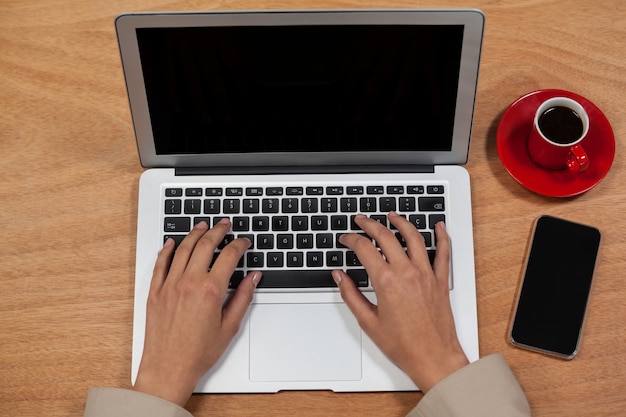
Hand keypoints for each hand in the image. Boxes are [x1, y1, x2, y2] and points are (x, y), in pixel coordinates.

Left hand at [133, 219, 260, 405]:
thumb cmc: (198, 353)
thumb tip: (253, 277)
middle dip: (218, 231)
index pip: (229, 256)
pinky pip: (160, 263)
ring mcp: (169, 285)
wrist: (168, 369)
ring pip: (182, 249)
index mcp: (210, 291)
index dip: (239, 244)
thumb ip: (243, 297)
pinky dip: (167, 249)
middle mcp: (189, 283)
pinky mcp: (155, 292)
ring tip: (203, 225)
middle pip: (205, 245)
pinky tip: (173, 242)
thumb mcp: (230, 327)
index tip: (244, 242)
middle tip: (225, 224)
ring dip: (194, 233)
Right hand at [332, 212, 467, 391]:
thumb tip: (340, 276)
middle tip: (361, 220)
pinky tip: (439, 226)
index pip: (364, 249)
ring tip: (392, 215)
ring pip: (414, 237)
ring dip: (401, 222)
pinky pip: (444, 252)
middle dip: (370, 224)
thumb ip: (351, 295)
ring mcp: (426, 274)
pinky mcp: (441, 280)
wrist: (434, 358)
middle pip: (386, 236)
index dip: (351, 240)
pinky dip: (442, 236)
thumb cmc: (404, 345)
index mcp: (387, 282)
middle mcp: (407, 273)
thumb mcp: (368, 322)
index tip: (346, 239)